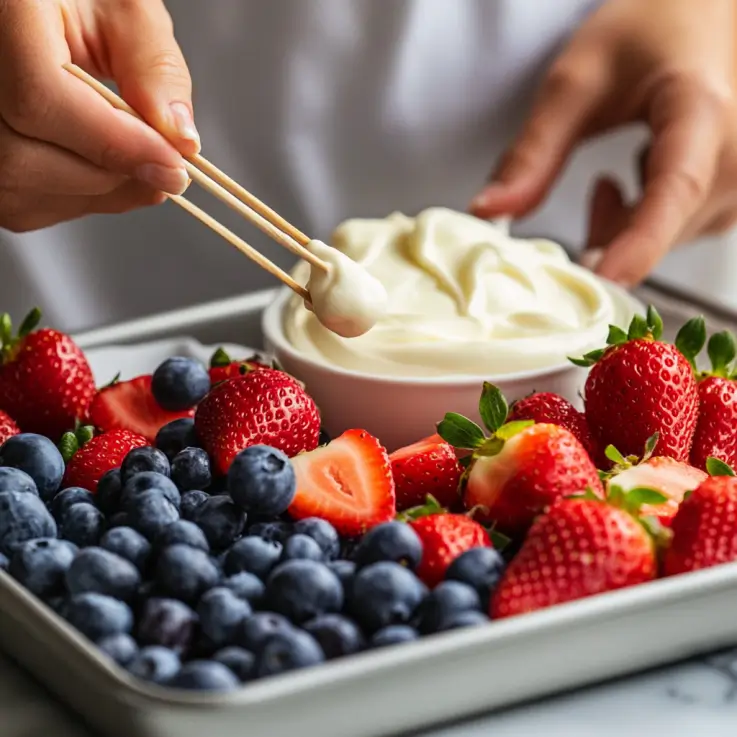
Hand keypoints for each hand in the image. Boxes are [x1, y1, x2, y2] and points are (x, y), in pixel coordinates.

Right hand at [0, 0, 197, 232]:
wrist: (36, 13)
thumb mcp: (126, 11)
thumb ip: (155, 69)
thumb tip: (181, 139)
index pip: (40, 100)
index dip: (116, 142)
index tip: (175, 162)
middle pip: (29, 158)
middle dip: (115, 173)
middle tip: (169, 167)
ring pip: (26, 190)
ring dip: (103, 192)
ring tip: (143, 163)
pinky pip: (27, 204)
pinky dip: (82, 197)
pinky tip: (106, 168)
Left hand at [469, 0, 736, 286]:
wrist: (697, 12)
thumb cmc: (648, 31)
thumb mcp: (576, 82)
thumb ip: (533, 152)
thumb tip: (487, 211)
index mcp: (701, 112)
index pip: (674, 190)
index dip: (637, 244)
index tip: (599, 279)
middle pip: (662, 228)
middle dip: (605, 234)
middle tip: (583, 195)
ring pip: (667, 239)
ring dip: (621, 228)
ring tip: (605, 182)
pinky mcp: (732, 193)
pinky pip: (680, 232)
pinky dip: (642, 225)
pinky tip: (632, 184)